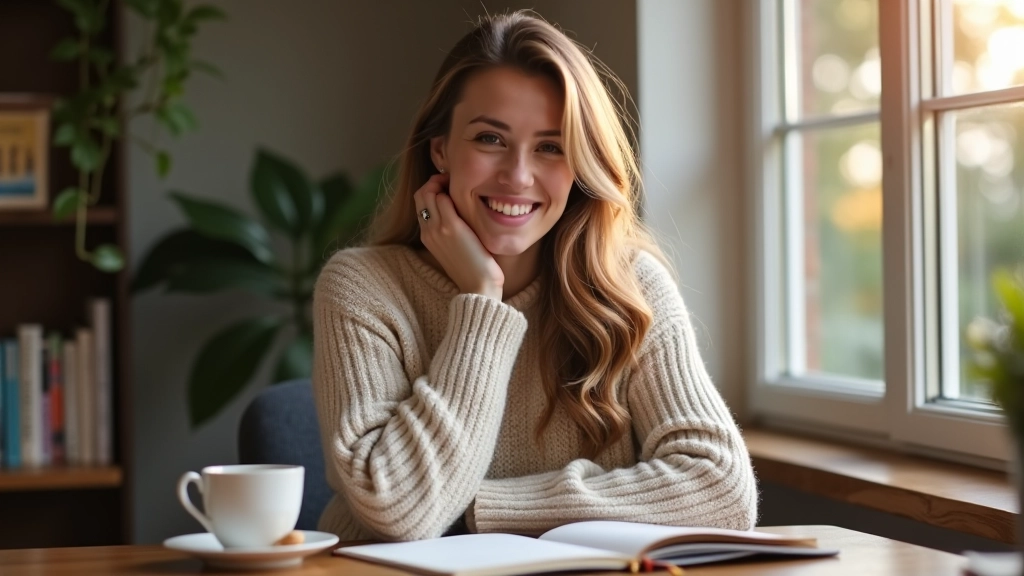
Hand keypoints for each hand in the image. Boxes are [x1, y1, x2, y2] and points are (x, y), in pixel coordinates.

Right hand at [414, 174, 503, 299]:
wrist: (478, 286)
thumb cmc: (473, 268)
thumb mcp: (454, 248)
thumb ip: (450, 230)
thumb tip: (458, 213)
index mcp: (426, 236)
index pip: (420, 202)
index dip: (431, 189)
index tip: (447, 186)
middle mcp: (427, 231)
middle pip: (420, 194)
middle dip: (434, 181)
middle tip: (452, 180)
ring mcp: (437, 229)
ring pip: (429, 193)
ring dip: (442, 182)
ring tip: (458, 183)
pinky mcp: (451, 227)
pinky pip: (444, 199)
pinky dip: (452, 190)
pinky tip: (466, 193)